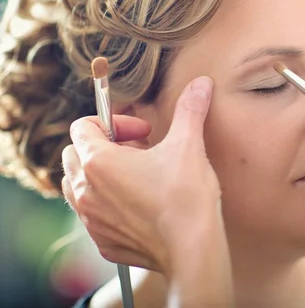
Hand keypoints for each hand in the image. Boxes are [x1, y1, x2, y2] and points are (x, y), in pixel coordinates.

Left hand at [61, 77, 223, 274]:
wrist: (192, 248)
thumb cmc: (186, 196)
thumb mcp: (188, 144)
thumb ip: (190, 109)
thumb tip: (201, 84)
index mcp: (99, 162)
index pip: (83, 126)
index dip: (115, 122)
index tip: (143, 132)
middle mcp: (86, 190)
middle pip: (75, 154)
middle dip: (105, 147)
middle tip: (140, 153)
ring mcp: (91, 219)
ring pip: (78, 186)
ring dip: (100, 177)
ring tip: (135, 178)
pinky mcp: (103, 242)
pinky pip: (93, 217)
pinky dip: (109, 206)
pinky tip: (140, 206)